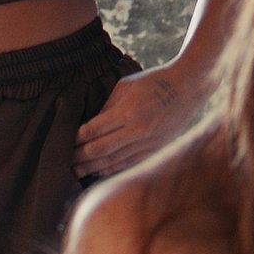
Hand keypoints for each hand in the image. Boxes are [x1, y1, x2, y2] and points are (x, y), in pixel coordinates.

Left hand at [74, 62, 207, 179]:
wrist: (188, 87)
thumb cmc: (154, 81)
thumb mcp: (125, 86)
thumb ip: (107, 107)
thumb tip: (89, 126)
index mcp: (127, 111)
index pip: (93, 131)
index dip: (75, 139)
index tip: (64, 141)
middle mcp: (137, 130)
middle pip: (100, 150)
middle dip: (79, 157)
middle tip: (64, 161)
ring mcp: (148, 143)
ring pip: (114, 162)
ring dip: (93, 168)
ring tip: (76, 171)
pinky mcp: (156, 149)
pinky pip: (129, 164)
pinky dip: (112, 170)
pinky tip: (99, 172)